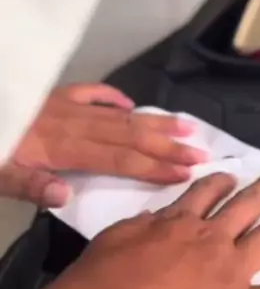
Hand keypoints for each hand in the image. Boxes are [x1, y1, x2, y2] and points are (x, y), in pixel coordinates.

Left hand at [0, 84, 206, 206]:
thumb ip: (30, 184)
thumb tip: (68, 196)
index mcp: (60, 146)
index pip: (116, 157)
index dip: (152, 164)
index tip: (185, 172)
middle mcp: (70, 123)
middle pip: (127, 135)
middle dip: (166, 145)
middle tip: (201, 152)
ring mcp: (62, 105)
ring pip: (116, 114)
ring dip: (152, 121)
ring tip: (185, 126)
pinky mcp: (51, 95)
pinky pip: (89, 93)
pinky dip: (112, 98)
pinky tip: (130, 104)